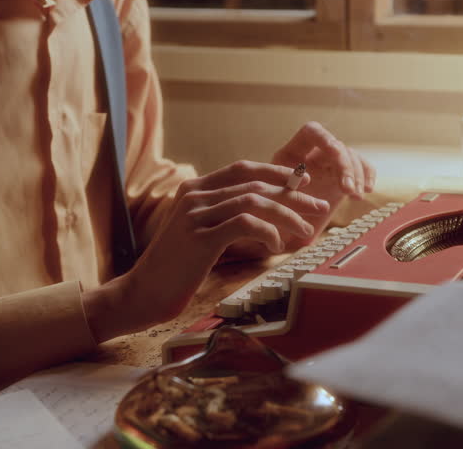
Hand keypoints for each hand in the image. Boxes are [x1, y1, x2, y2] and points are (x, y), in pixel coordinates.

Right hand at [83, 160, 329, 338]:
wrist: (142, 293)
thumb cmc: (176, 269)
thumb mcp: (199, 233)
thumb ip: (222, 217)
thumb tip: (263, 215)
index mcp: (194, 188)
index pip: (243, 169)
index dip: (276, 172)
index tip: (303, 183)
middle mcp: (194, 194)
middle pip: (255, 183)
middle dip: (293, 194)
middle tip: (319, 207)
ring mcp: (195, 214)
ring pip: (254, 201)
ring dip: (287, 214)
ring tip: (306, 231)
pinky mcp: (199, 237)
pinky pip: (244, 224)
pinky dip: (267, 231)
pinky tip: (277, 245)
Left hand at [271, 121, 375, 245]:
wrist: (283, 230)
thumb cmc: (275, 217)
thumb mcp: (273, 204)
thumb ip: (283, 193)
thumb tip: (300, 186)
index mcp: (292, 153)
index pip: (312, 132)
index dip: (325, 139)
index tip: (335, 154)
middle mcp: (313, 154)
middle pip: (336, 147)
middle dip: (345, 167)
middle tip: (348, 190)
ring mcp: (330, 164)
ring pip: (351, 157)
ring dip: (357, 176)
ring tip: (356, 196)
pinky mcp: (343, 177)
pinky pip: (362, 168)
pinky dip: (368, 176)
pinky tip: (367, 190)